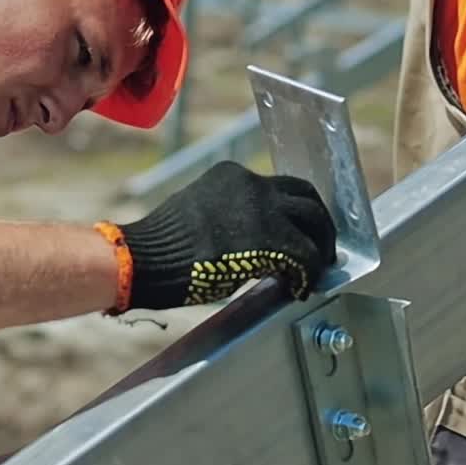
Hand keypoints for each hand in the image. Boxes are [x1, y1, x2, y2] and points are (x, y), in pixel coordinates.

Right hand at [111, 161, 336, 308]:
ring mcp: (262, 208)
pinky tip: (299, 289)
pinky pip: (304, 254)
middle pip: (306, 195)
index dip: (295, 212)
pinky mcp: (268, 237)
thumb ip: (232, 217)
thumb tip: (257, 242)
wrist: (142, 258)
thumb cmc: (161, 247)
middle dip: (319, 223)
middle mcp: (251, 183)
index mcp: (232, 175)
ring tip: (318, 270)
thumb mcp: (201, 214)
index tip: (300, 231)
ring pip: (313, 219)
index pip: (279, 187)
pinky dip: (308, 273)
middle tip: (322, 249)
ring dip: (321, 246)